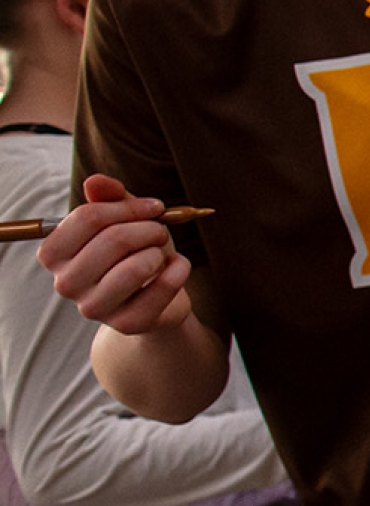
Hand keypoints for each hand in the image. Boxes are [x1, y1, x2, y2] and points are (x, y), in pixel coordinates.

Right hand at [38, 174, 194, 334]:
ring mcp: (93, 308)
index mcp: (54, 254)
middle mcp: (65, 284)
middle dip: (150, 228)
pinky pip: (164, 286)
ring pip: (137, 266)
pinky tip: (177, 268)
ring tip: (161, 253)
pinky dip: (180, 269)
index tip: (154, 207)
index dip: (128, 206)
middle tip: (160, 232)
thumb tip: (95, 181)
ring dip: (160, 251)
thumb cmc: (135, 254)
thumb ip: (110, 198)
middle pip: (113, 239)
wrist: (156, 299)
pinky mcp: (126, 324)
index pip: (88, 217)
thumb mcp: (124, 221)